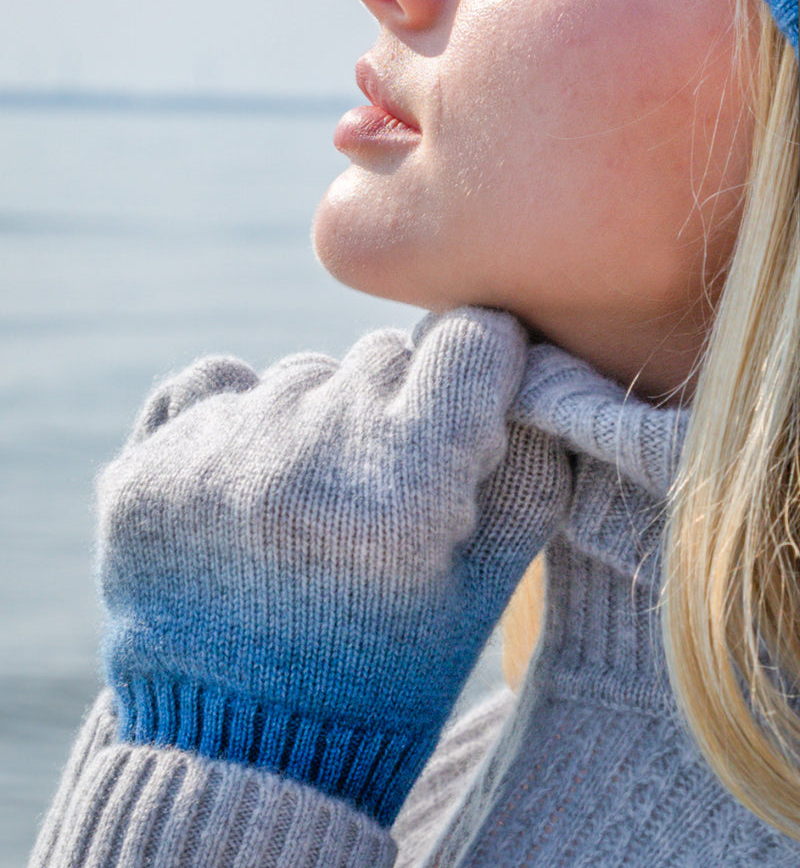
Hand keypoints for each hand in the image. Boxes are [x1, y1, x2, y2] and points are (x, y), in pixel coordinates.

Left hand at [99, 308, 570, 824]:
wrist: (240, 760)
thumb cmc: (384, 672)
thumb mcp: (483, 590)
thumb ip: (528, 468)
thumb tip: (529, 372)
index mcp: (404, 481)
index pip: (471, 338)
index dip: (485, 369)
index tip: (474, 408)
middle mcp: (303, 444)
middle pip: (384, 356)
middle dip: (402, 413)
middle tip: (384, 501)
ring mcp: (212, 450)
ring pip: (303, 374)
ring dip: (320, 423)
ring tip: (308, 515)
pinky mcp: (144, 465)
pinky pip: (213, 386)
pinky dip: (239, 419)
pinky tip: (246, 490)